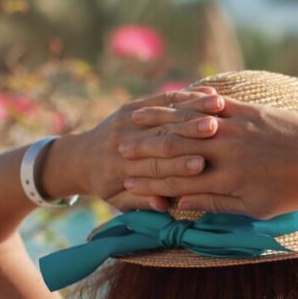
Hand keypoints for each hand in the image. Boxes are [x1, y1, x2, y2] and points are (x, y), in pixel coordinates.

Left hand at [63, 87, 227, 211]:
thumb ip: (142, 203)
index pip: (155, 166)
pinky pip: (161, 99)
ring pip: (164, 114)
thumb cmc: (106, 186)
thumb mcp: (119, 202)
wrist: (79, 158)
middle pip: (162, 136)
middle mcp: (123, 140)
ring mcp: (126, 121)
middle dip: (190, 132)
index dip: (179, 165)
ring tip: (218, 107)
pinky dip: (185, 96)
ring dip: (193, 108)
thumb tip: (163, 205)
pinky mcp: (131, 108)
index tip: (203, 165)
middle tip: (215, 130)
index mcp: (121, 168)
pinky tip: (208, 94)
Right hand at [117, 98, 297, 215]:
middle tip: (120, 151)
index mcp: (225, 179)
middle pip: (175, 150)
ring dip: (161, 123)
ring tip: (136, 121)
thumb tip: (182, 205)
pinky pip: (215, 104)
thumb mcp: (256, 208)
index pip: (177, 181)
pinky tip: (176, 98)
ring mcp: (236, 128)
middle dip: (145, 151)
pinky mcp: (249, 111)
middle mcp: (225, 151)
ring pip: (190, 125)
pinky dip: (193, 102)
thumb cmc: (296, 192)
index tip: (126, 183)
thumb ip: (217, 204)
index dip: (149, 182)